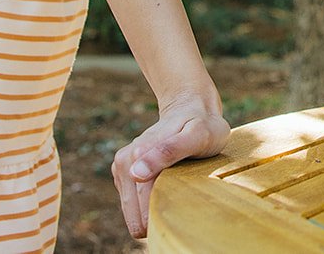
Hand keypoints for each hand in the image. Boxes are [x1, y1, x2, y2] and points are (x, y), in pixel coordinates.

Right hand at [112, 94, 229, 239]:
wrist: (191, 107)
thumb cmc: (201, 123)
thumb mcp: (197, 135)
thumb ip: (170, 151)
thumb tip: (136, 174)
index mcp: (138, 154)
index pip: (143, 205)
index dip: (163, 216)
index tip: (181, 213)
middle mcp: (125, 161)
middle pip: (136, 211)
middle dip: (156, 216)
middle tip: (182, 204)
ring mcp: (123, 166)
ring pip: (132, 210)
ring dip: (151, 211)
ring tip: (176, 196)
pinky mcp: (124, 172)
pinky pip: (132, 202)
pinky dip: (147, 204)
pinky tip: (165, 191)